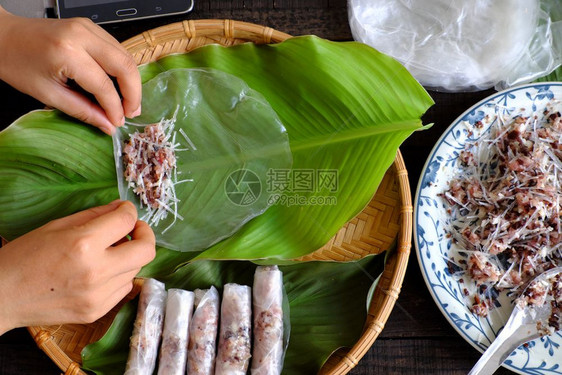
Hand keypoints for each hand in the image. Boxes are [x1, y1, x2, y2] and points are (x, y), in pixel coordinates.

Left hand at [0, 7, 140, 134]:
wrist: (3, 36)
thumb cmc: (16, 63)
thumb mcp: (47, 94)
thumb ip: (82, 111)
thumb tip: (107, 124)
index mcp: (66, 52)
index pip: (104, 85)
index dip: (114, 108)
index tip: (117, 122)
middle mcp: (81, 35)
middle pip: (125, 66)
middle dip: (133, 93)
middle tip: (131, 112)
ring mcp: (88, 27)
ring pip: (126, 56)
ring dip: (131, 81)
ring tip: (127, 102)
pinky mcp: (90, 27)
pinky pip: (118, 49)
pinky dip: (123, 69)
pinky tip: (119, 85)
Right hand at [0, 200, 154, 333]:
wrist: (2, 297)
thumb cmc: (25, 256)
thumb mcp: (57, 226)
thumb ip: (95, 215)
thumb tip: (121, 209)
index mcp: (83, 243)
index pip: (126, 221)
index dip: (129, 211)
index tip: (125, 211)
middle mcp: (96, 271)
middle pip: (146, 250)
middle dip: (145, 235)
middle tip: (134, 230)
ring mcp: (98, 295)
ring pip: (136, 269)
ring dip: (129, 256)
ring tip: (110, 252)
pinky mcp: (97, 312)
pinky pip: (123, 288)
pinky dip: (119, 275)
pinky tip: (101, 271)